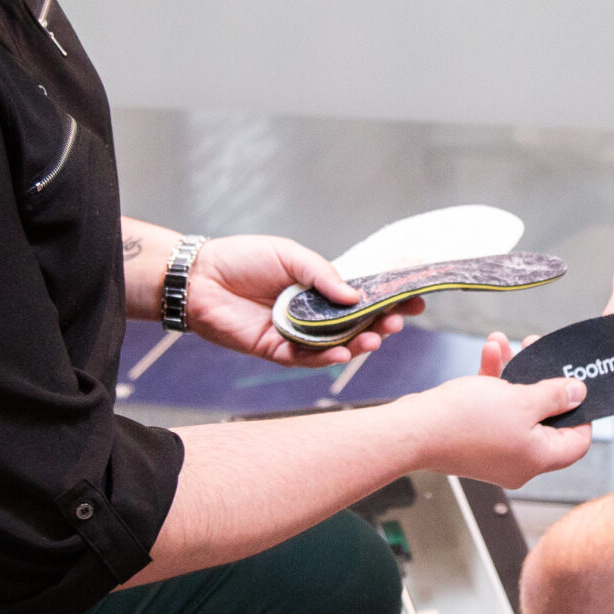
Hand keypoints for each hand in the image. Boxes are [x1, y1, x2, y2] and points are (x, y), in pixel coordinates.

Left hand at [181, 235, 420, 367]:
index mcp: (318, 289)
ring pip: (336, 346)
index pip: (361, 298)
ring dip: (358, 344)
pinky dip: (326, 358)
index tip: (414, 300)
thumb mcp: (290, 254)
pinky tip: (342, 353)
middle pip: (354, 325)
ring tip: (375, 338)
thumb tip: (355, 296)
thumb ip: (322, 274)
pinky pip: (306, 359)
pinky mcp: (276, 351)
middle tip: (396, 322)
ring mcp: (296, 334)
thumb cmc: (242, 259)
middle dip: (379, 325)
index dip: (388, 300)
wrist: (200, 277)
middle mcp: (312, 315)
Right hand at [391, 333, 593, 488]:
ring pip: (515, 408)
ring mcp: (495, 450)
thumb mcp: (521, 400)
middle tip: (537, 351)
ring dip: (511, 372)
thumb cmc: (464, 421)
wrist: (414, 430)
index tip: (576, 386)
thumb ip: (554, 395)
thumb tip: (578, 393)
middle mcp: (519, 460)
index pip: (576, 441)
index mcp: (538, 458)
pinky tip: (487, 353)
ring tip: (503, 343)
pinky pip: (492, 409)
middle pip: (544, 418)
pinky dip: (492, 383)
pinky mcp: (474, 439)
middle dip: (539, 379)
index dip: (581, 412)